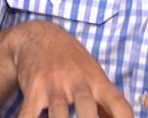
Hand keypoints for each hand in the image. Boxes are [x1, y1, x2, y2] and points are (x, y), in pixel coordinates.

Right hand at [12, 21, 133, 117]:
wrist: (39, 37)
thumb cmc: (72, 63)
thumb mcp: (94, 77)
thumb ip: (107, 104)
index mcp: (98, 82)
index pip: (119, 104)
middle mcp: (77, 82)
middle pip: (87, 110)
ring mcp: (54, 85)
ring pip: (58, 115)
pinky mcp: (33, 89)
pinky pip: (29, 113)